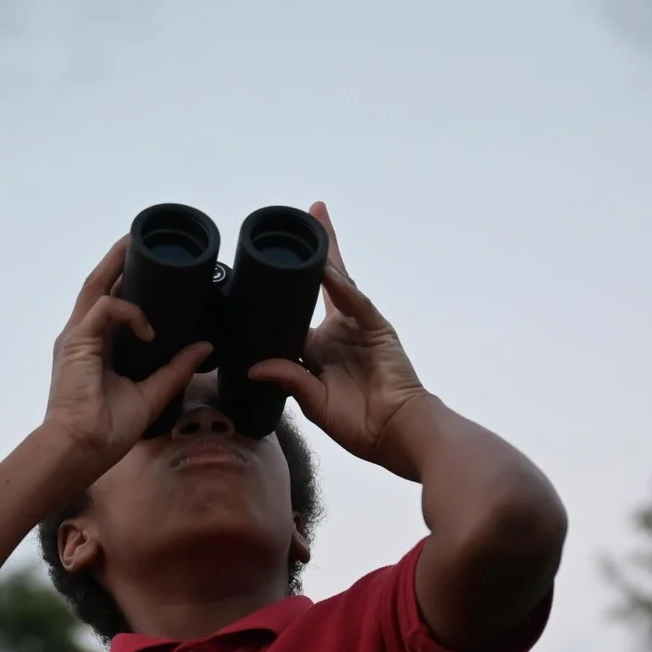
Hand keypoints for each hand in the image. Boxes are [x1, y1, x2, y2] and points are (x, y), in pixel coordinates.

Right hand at [43, 235, 212, 476]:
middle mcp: (83, 336)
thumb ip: (176, 369)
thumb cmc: (108, 430)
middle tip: (138, 241)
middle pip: (99, 286)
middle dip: (118, 261)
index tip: (153, 273)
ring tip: (135, 245)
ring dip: (116, 264)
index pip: (111, 305)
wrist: (82, 449)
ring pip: (96, 286)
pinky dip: (130, 312)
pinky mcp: (77, 341)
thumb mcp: (152, 394)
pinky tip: (150, 329)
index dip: (128, 285)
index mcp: (96, 348)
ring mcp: (76, 336)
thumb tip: (205, 347)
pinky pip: (106, 308)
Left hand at [246, 203, 433, 476]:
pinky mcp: (377, 327)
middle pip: (321, 284)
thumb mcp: (314, 402)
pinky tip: (325, 264)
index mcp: (319, 351)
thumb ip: (289, 379)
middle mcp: (338, 332)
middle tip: (303, 218)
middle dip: (314, 253)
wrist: (397, 433)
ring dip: (328, 252)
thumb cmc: (360, 424)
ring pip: (338, 282)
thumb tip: (254, 366)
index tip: (261, 270)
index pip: (294, 314)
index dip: (281, 293)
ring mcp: (358, 326)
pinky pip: (355, 300)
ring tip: (316, 218)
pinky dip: (340, 283)